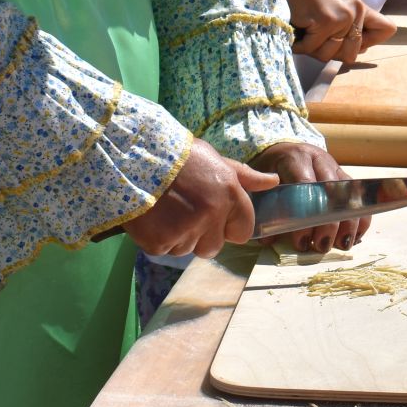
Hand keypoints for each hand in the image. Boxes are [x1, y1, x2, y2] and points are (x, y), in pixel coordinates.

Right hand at [122, 139, 279, 258]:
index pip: (243, 230)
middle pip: (215, 246)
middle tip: (186, 211)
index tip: (215, 216)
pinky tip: (153, 217)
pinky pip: (166, 250)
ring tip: (167, 210)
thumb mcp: (215, 159)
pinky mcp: (160, 243)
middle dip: (203, 235)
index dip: (229, 225)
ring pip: (189, 249)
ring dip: (180, 236)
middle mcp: (211, 215)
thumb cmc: (178, 156)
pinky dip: (159, 239)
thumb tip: (273, 182)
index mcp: (229, 195)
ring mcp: (186, 231)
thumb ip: (245, 176)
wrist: (133, 157)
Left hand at [251, 141, 368, 254]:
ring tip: (341, 245)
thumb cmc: (272, 169)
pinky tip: (354, 237)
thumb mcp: (264, 182)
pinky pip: (359, 197)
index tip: (302, 241)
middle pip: (331, 192)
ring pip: (349, 194)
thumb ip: (266, 208)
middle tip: (321, 246)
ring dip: (348, 223)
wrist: (285, 150)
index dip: (305, 216)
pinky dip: (360, 218)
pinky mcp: (346, 177)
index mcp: (295, 159)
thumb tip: (269, 239)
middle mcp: (319, 160)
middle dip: (329, 223)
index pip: (305, 186)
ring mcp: (336, 167)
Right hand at [285, 0, 398, 64]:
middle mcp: (356, 13)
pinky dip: (300, 46)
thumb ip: (352, 28)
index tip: (354, 42)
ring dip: (312, 50)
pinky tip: (297, 32)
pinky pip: (312, 49)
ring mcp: (342, 17)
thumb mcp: (339, 7)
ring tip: (307, 33)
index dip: (370, 42)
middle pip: (351, 55)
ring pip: (329, 55)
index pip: (387, 29)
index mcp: (362, 9)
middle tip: (317, 38)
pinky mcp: (325, 21)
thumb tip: (363, 50)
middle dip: (330, 53)